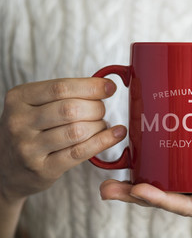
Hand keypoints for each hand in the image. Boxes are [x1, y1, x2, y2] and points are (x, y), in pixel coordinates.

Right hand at [0, 78, 126, 202]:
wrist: (6, 169)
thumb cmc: (29, 131)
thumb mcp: (34, 106)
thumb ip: (64, 95)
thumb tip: (104, 86)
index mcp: (19, 98)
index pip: (61, 88)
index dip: (91, 87)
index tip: (110, 87)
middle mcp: (20, 122)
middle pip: (70, 109)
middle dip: (96, 108)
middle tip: (101, 110)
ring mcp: (29, 148)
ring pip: (77, 131)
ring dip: (99, 126)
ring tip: (101, 125)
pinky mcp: (43, 169)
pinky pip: (80, 152)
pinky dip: (104, 141)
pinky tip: (116, 135)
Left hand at [100, 158, 191, 237]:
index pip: (191, 206)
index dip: (164, 200)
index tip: (139, 189)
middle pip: (171, 202)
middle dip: (139, 197)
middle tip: (109, 188)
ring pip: (170, 194)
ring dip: (140, 189)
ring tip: (112, 182)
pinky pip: (178, 183)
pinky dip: (157, 177)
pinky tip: (141, 166)